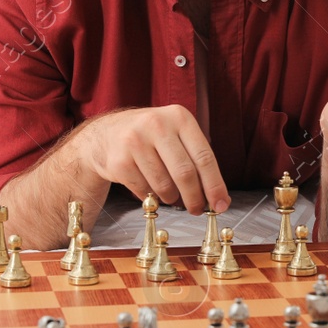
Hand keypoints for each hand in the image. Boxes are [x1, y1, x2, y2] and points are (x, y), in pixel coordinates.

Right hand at [80, 105, 228, 214]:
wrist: (106, 134)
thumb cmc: (150, 138)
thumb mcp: (175, 133)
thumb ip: (196, 159)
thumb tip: (218, 197)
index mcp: (179, 117)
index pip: (204, 156)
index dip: (215, 185)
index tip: (221, 204)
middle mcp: (157, 125)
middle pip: (185, 173)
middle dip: (195, 198)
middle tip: (197, 210)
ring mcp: (135, 142)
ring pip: (165, 185)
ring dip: (172, 197)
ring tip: (170, 194)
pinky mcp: (119, 161)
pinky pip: (144, 191)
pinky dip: (151, 196)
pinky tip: (149, 187)